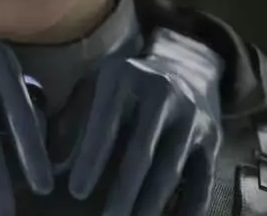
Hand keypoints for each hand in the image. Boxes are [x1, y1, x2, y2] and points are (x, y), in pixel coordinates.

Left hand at [52, 28, 223, 215]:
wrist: (186, 65)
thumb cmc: (125, 85)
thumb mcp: (95, 86)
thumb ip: (72, 121)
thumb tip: (53, 167)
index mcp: (125, 78)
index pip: (106, 124)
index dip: (92, 159)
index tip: (76, 191)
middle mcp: (163, 94)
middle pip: (143, 152)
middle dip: (124, 191)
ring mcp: (192, 117)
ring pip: (171, 170)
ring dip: (151, 205)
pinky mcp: (212, 139)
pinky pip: (202, 181)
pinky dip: (189, 208)